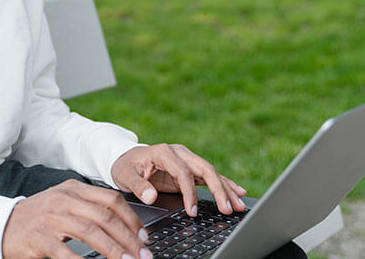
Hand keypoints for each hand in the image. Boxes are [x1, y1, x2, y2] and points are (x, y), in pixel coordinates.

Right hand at [1, 179, 151, 258]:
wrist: (1, 225)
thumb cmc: (38, 218)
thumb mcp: (63, 204)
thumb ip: (89, 209)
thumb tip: (123, 227)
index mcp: (73, 189)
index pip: (111, 200)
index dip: (132, 219)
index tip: (144, 236)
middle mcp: (64, 200)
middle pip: (106, 218)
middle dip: (129, 239)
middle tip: (143, 256)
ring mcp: (51, 218)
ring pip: (91, 233)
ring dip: (114, 251)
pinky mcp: (40, 238)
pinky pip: (67, 253)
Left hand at [110, 143, 247, 215]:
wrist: (125, 157)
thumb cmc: (125, 166)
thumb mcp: (124, 175)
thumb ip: (137, 186)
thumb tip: (150, 196)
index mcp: (164, 152)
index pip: (184, 173)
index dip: (190, 193)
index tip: (193, 212)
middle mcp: (179, 153)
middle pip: (205, 169)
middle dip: (219, 190)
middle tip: (228, 209)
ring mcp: (187, 159)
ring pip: (211, 173)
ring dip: (227, 189)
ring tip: (239, 204)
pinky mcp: (190, 168)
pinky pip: (210, 177)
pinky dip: (224, 184)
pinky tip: (238, 192)